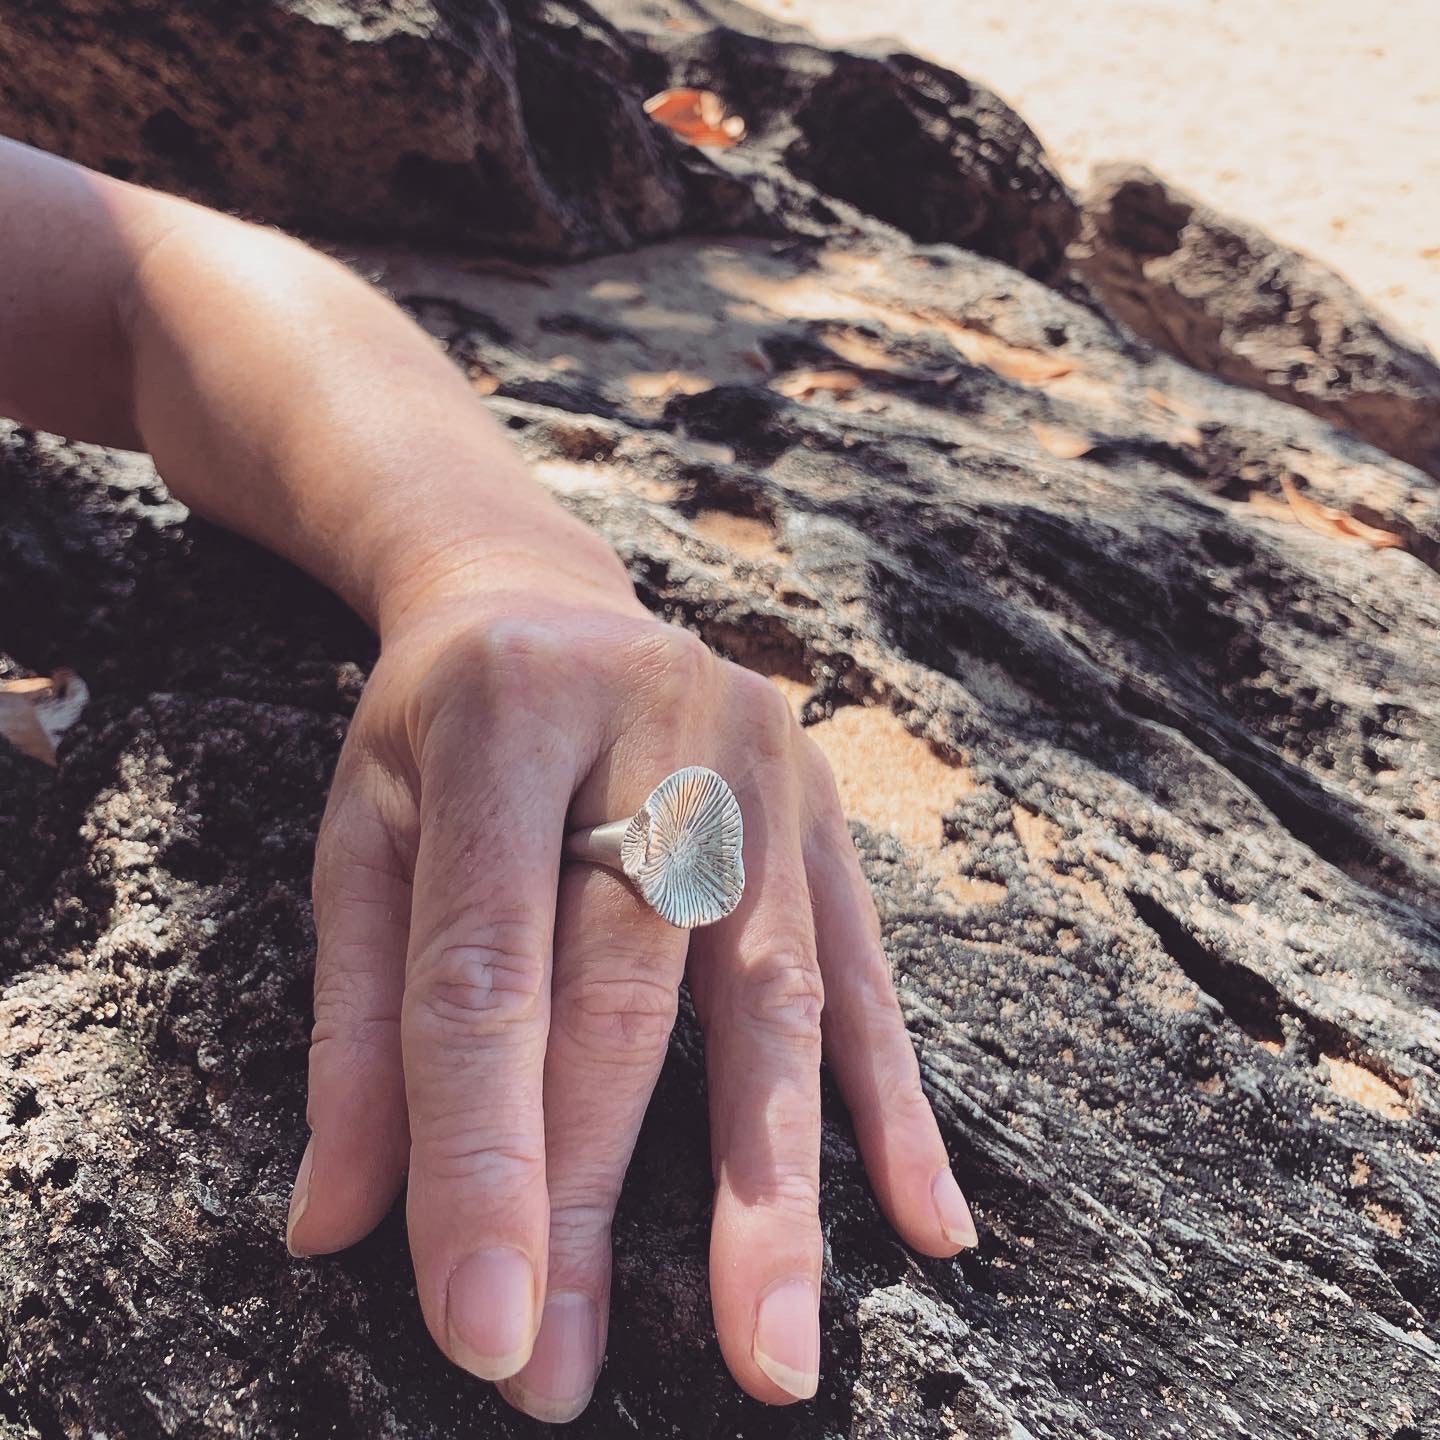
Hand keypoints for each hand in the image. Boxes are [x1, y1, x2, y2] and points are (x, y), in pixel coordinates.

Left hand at [284, 534, 976, 1421]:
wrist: (542, 596)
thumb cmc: (436, 731)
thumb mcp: (365, 837)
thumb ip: (357, 1022)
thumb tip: (337, 1229)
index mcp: (502, 718)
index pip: (486, 969)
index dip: (480, 1155)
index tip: (481, 1329)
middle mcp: (652, 723)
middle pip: (624, 993)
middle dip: (596, 1195)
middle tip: (563, 1376)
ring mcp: (762, 758)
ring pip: (769, 993)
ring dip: (772, 1185)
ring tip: (774, 1350)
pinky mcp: (827, 802)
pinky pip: (866, 965)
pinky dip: (892, 1101)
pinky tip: (925, 1221)